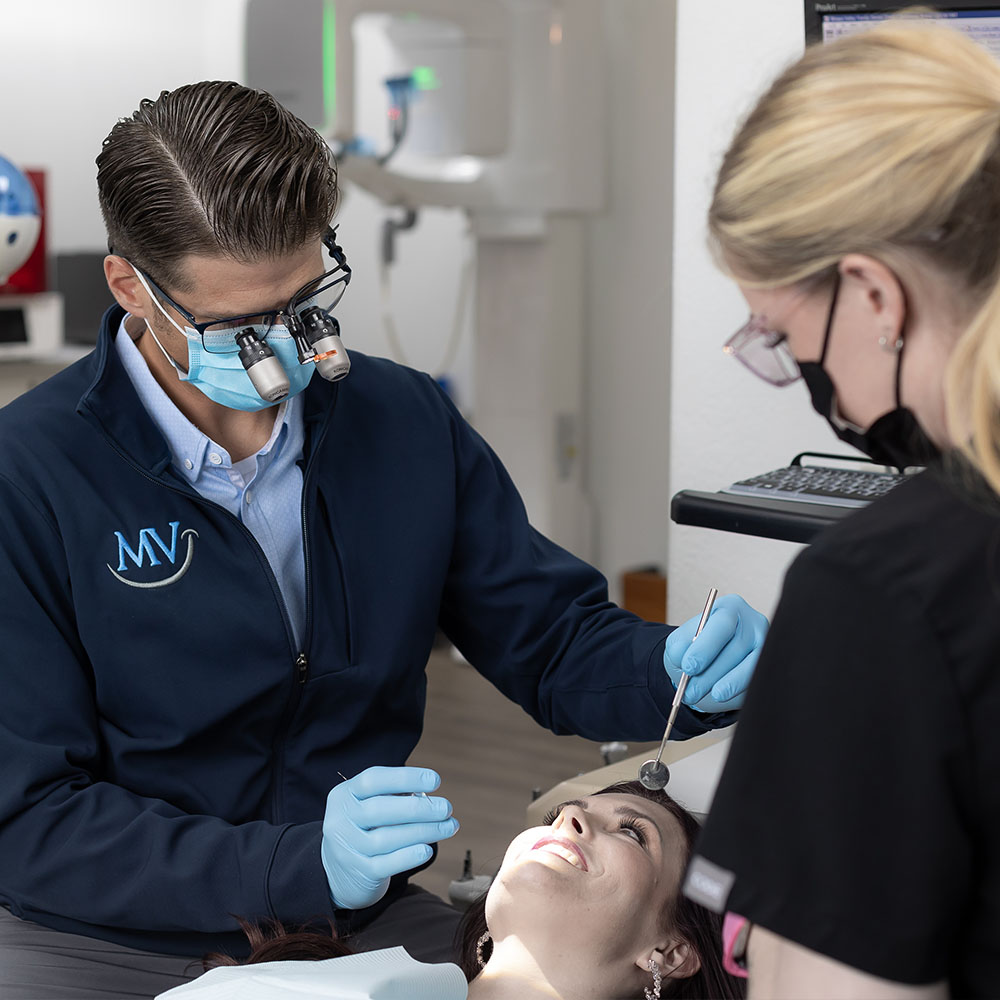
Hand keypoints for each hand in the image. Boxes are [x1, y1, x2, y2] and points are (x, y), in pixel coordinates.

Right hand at [321, 766, 458, 909]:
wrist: (337, 873)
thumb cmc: (364, 829)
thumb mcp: (366, 806)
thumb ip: (391, 797)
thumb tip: (429, 797)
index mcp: (344, 795)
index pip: (373, 780)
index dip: (405, 778)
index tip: (435, 780)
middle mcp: (341, 820)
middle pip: (381, 809)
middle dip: (420, 808)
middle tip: (446, 808)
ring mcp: (347, 848)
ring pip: (387, 838)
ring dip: (424, 831)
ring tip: (448, 826)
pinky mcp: (359, 872)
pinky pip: (387, 864)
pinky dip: (409, 856)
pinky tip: (427, 849)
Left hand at [663, 593, 767, 711]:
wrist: (710, 663)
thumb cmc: (697, 647)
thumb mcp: (681, 641)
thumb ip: (678, 645)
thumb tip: (682, 657)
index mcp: (730, 608)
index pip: (722, 624)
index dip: (705, 647)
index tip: (689, 667)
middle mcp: (753, 623)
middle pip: (736, 648)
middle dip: (709, 673)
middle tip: (690, 690)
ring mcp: (766, 646)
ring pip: (748, 667)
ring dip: (722, 685)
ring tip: (698, 695)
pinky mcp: (771, 668)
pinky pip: (755, 682)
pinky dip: (736, 691)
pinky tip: (720, 696)